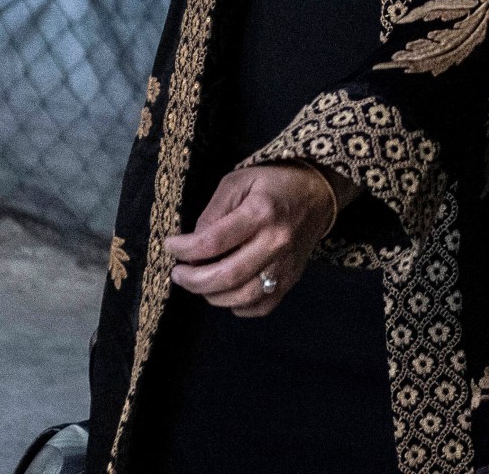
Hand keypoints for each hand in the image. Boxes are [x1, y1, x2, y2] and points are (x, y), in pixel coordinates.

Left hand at [165, 163, 341, 315]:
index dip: (184, 249)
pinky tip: (227, 291)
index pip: (213, 242)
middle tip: (178, 274)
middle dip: (193, 280)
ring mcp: (286, 265)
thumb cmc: (274, 183)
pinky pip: (260, 307)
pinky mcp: (291, 279)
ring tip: (200, 281)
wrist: (317, 193)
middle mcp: (276, 243)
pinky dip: (237, 306)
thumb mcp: (238, 182)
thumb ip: (213, 211)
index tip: (171, 246)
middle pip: (227, 276)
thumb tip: (193, 242)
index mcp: (261, 213)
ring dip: (211, 295)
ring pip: (242, 297)